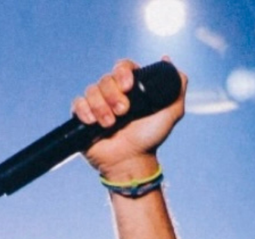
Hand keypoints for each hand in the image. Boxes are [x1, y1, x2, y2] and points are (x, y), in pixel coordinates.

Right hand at [72, 59, 187, 181]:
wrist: (132, 161)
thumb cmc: (150, 138)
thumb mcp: (170, 113)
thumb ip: (176, 88)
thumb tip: (167, 60)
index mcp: (130, 88)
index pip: (122, 67)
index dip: (123, 72)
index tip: (128, 86)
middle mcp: (112, 93)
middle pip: (106, 78)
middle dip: (113, 94)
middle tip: (123, 112)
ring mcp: (97, 104)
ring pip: (92, 90)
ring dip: (101, 107)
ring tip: (111, 124)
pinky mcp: (83, 116)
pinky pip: (78, 103)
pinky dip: (85, 111)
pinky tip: (93, 122)